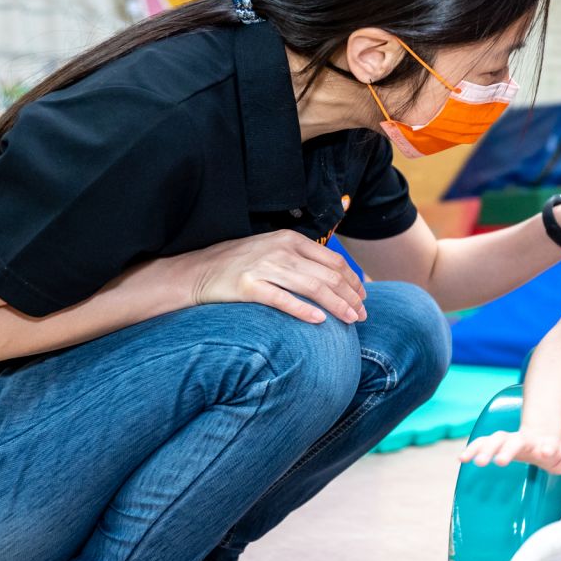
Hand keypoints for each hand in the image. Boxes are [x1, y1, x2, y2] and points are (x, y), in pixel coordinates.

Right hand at [176, 230, 366, 324]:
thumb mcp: (273, 251)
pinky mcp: (248, 286)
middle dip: (351, 297)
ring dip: (337, 306)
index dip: (353, 281)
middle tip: (362, 316)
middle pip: (328, 275)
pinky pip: (282, 299)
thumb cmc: (239, 265)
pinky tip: (320, 321)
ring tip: (351, 321)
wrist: (196, 271)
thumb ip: (301, 260)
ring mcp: (264, 267)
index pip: (334, 261)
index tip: (363, 298)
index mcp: (290, 239)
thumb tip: (334, 278)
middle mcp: (280, 250)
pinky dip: (304, 310)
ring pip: (313, 287)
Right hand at [459, 428, 560, 474]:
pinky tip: (462, 458)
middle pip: (515, 442)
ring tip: (478, 462)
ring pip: (496, 440)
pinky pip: (482, 444)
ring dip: (486, 449)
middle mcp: (524, 440)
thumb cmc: (553, 451)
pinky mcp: (496, 444)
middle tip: (499, 462)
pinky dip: (473, 449)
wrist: (539, 433)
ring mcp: (509, 440)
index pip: (547, 445)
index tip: (545, 450)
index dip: (547, 448)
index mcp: (544, 444)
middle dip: (507, 450)